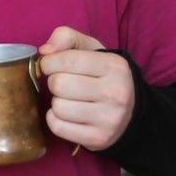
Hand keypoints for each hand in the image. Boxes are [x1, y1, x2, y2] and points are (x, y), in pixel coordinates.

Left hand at [38, 26, 136, 151]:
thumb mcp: (92, 50)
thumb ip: (67, 37)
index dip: (49, 62)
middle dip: (54, 83)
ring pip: (57, 107)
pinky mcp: (98, 138)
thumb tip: (45, 50)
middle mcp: (116, 92)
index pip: (67, 60)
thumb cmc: (102, 76)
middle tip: (64, 85)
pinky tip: (69, 115)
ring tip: (70, 100)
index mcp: (115, 66)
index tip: (51, 66)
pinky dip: (55, 120)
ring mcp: (109, 118)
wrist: (131, 112)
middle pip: (59, 84)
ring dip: (56, 102)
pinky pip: (57, 126)